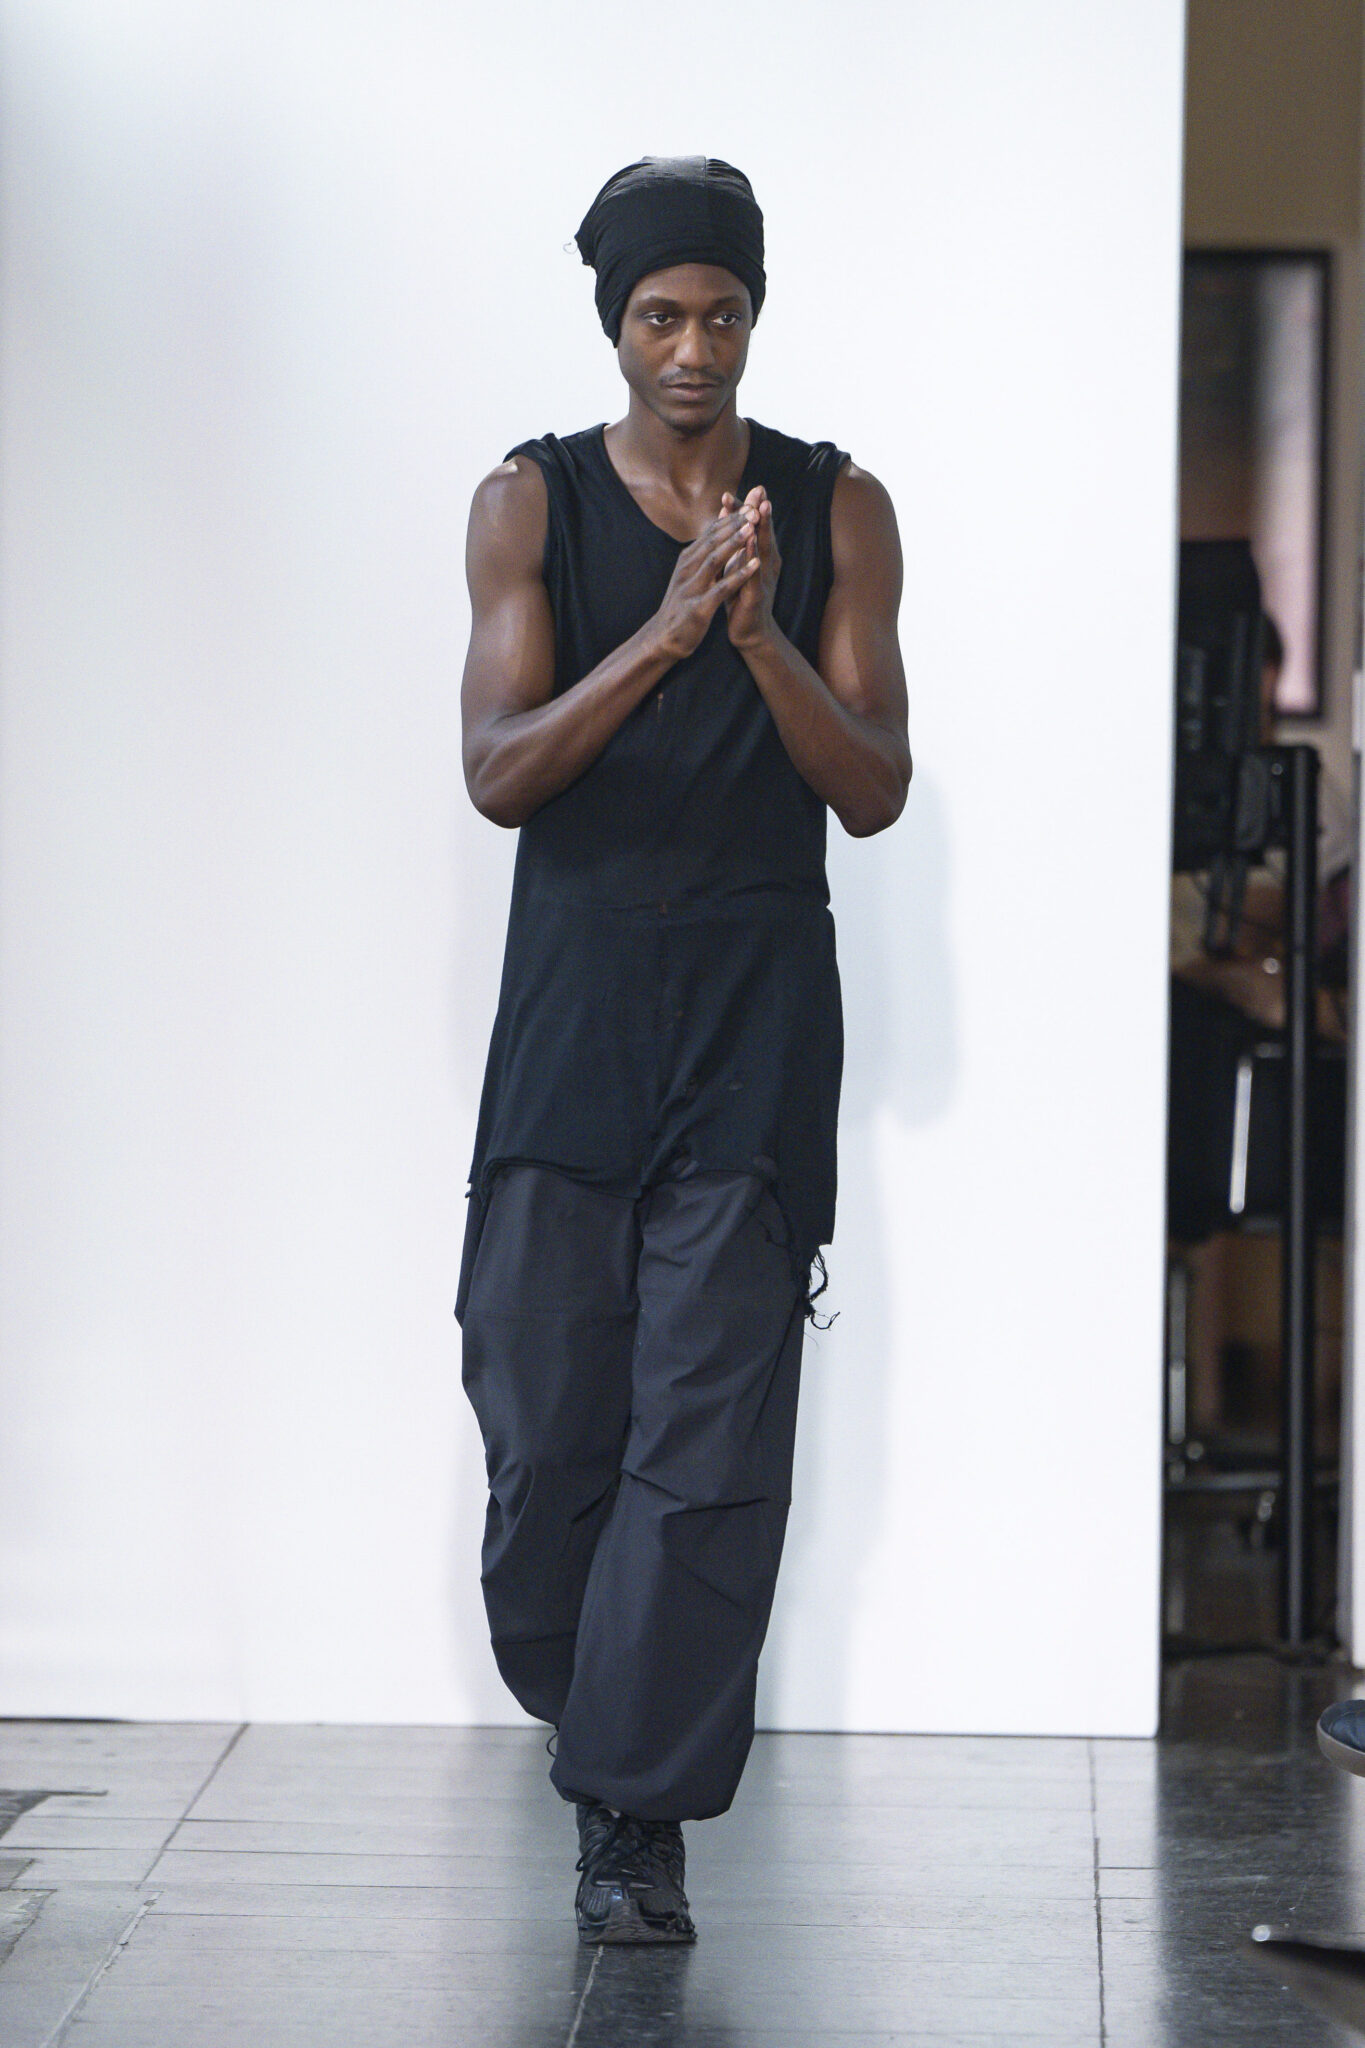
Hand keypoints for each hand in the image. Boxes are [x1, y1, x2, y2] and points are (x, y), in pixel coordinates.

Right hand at [651, 506, 760, 661]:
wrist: (664, 638)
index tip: (750, 503)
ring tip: (752, 529)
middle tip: (754, 508)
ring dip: (734, 543)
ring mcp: (692, 587)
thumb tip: (714, 527)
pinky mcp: (699, 607)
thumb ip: (703, 552)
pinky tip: (754, 567)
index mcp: (688, 559)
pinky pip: (721, 588)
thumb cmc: (682, 604)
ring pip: (714, 559)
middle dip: (734, 524)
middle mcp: (687, 569)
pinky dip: (738, 576)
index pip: (710, 533)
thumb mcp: (690, 573)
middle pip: (712, 540)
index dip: (730, 517)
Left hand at [721, 485, 778, 649]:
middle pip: (763, 532)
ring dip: (763, 529)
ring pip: (764, 550)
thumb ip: (736, 542)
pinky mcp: (757, 595)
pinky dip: (753, 558)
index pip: (753, 527)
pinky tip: (751, 544)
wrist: (748, 632)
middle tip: (760, 489)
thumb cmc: (740, 597)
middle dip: (760, 511)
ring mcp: (764, 579)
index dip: (746, 508)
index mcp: (760, 556)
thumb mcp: (737, 565)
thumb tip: (731, 517)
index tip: (741, 488)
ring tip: (761, 509)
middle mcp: (766, 564)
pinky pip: (755, 574)